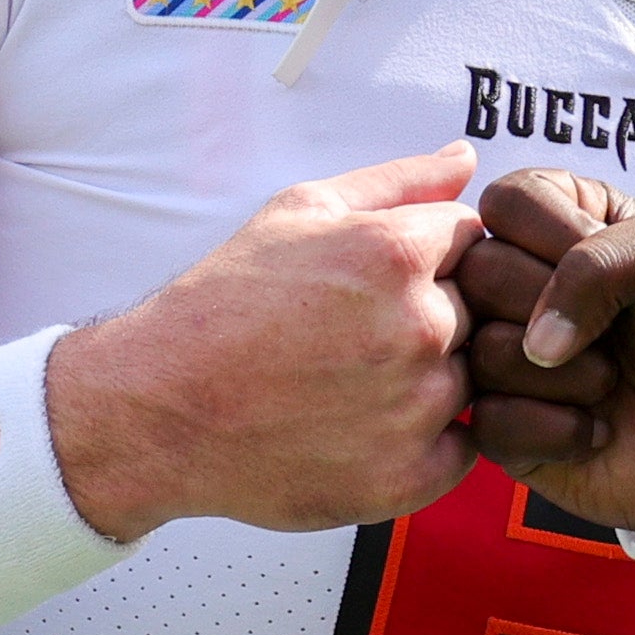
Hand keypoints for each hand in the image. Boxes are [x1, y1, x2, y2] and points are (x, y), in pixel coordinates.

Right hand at [51, 147, 482, 538]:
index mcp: (395, 254)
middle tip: (352, 334)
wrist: (160, 409)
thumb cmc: (222, 307)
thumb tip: (466, 158)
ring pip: (468, 377)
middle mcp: (419, 328)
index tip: (374, 279)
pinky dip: (427, 440)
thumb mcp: (298, 213)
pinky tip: (365, 426)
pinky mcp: (410, 476)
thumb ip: (395, 182)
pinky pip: (462, 448)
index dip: (427, 252)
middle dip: (429, 313)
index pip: (469, 235)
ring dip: (427, 378)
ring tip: (350, 382)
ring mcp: (418, 408)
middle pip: (474, 307)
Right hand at [452, 169, 634, 534]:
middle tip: (614, 330)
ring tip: (613, 380)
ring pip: (478, 348)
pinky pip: (490, 421)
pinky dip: (555, 429)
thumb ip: (601, 256)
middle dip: (551, 304)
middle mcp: (529, 287)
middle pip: (476, 272)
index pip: (506, 201)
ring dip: (563, 374)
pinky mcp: (514, 429)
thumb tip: (534, 338)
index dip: (547, 233)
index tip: (601, 256)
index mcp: (567, 225)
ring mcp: (515, 359)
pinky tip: (597, 429)